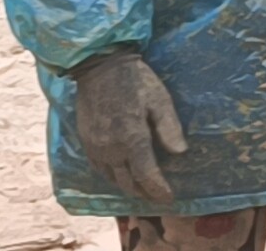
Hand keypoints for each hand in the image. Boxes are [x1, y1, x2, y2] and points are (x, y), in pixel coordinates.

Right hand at [71, 50, 186, 202]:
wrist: (100, 67)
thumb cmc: (136, 81)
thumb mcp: (160, 100)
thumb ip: (169, 128)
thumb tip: (180, 153)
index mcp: (132, 139)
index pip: (146, 176)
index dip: (158, 190)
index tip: (169, 198)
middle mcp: (111, 149)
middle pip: (128, 182)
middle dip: (143, 193)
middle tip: (156, 196)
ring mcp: (95, 147)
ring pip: (111, 178)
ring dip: (127, 186)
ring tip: (141, 188)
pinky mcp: (85, 141)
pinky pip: (98, 168)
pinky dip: (111, 175)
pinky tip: (120, 173)